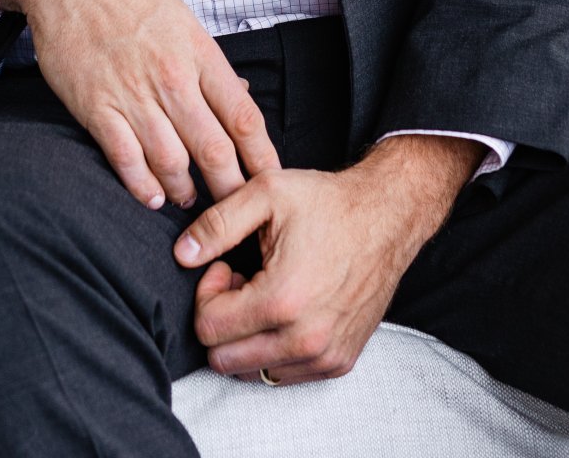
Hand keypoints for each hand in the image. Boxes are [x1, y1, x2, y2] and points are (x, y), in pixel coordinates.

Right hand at [0, 0, 280, 209]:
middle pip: (214, 149)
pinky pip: (126, 159)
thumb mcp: (182, 18)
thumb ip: (210, 62)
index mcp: (199, 53)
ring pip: (171, 162)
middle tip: (236, 208)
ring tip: (189, 200)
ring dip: (184, 190)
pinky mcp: (98, 107)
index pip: (244, 116)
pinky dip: (141, 185)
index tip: (271, 179)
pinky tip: (151, 196)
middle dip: (230, 188)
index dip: (262, 156)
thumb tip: (240, 94)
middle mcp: (172, 78)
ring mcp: (133, 95)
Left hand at [173, 134, 482, 384]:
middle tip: (242, 280)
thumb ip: (216, 224)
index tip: (226, 265)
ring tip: (264, 292)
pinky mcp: (339, 362)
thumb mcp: (266, 193)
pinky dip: (272, 348)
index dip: (207, 292)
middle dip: (222, 318)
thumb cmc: (327, 202)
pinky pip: (283, 375)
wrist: (387, 216)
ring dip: (246, 336)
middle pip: (223, 360)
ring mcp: (324, 356)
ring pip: (251, 372)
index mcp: (282, 300)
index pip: (208, 329)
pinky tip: (286, 307)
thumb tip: (181, 255)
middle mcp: (305, 339)